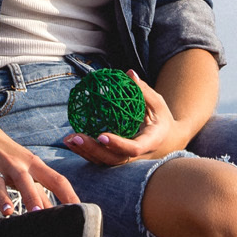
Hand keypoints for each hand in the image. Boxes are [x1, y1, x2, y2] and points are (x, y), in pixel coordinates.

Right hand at [0, 118, 79, 215]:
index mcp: (32, 163)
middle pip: (26, 180)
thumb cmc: (6, 152)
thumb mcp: (25, 165)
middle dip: (33, 197)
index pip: (56, 179)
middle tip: (40, 214)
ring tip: (8, 212)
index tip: (79, 212)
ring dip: (3, 198)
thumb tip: (56, 213)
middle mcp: (14, 164)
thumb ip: (39, 188)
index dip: (69, 195)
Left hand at [60, 72, 192, 166]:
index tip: (101, 135)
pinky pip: (101, 160)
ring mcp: (127, 160)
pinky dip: (86, 152)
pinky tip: (72, 142)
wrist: (168, 139)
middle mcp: (138, 156)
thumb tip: (129, 73)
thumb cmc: (163, 118)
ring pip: (105, 163)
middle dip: (93, 150)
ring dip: (85, 152)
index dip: (117, 144)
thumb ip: (144, 91)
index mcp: (150, 142)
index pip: (133, 148)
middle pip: (113, 159)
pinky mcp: (118, 159)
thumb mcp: (158, 103)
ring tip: (69, 139)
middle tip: (76, 137)